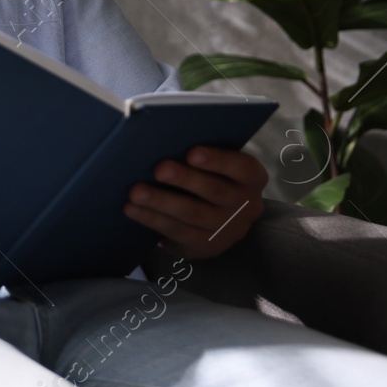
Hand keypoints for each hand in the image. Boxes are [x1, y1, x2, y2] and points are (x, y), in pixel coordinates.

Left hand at [125, 146, 267, 258]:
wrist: (221, 216)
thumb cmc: (212, 176)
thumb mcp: (216, 164)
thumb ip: (201, 154)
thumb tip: (164, 140)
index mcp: (253, 178)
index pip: (242, 168)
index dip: (218, 161)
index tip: (192, 152)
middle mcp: (247, 205)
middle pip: (215, 191)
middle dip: (184, 180)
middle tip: (158, 169)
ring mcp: (229, 229)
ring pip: (193, 215)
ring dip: (161, 202)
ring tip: (136, 192)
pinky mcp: (207, 246)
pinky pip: (178, 233)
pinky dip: (153, 219)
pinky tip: (132, 209)